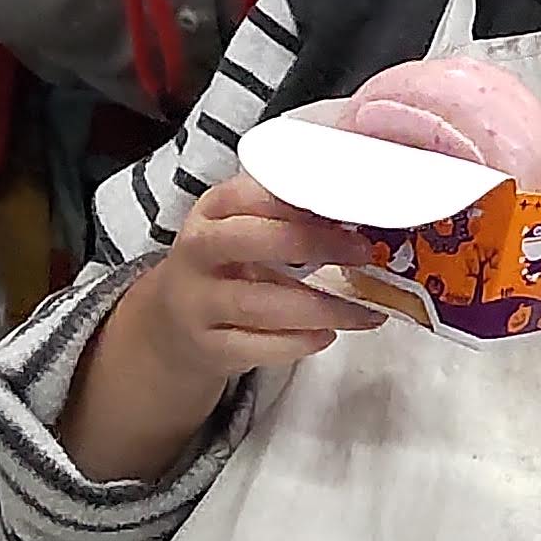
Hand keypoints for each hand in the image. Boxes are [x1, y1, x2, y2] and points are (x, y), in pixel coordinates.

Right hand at [63, 178, 386, 485]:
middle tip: (363, 252)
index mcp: (214, 208)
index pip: (253, 193)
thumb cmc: (229, 262)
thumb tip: (364, 211)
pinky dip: (297, 343)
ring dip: (320, 308)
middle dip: (314, 244)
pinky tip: (328, 335)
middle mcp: (199, 250)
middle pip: (251, 241)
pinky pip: (255, 347)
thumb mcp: (247, 225)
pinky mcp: (207, 346)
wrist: (175, 318)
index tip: (351, 205)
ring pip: (258, 304)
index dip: (303, 199)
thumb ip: (291, 214)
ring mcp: (197, 301)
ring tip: (364, 310)